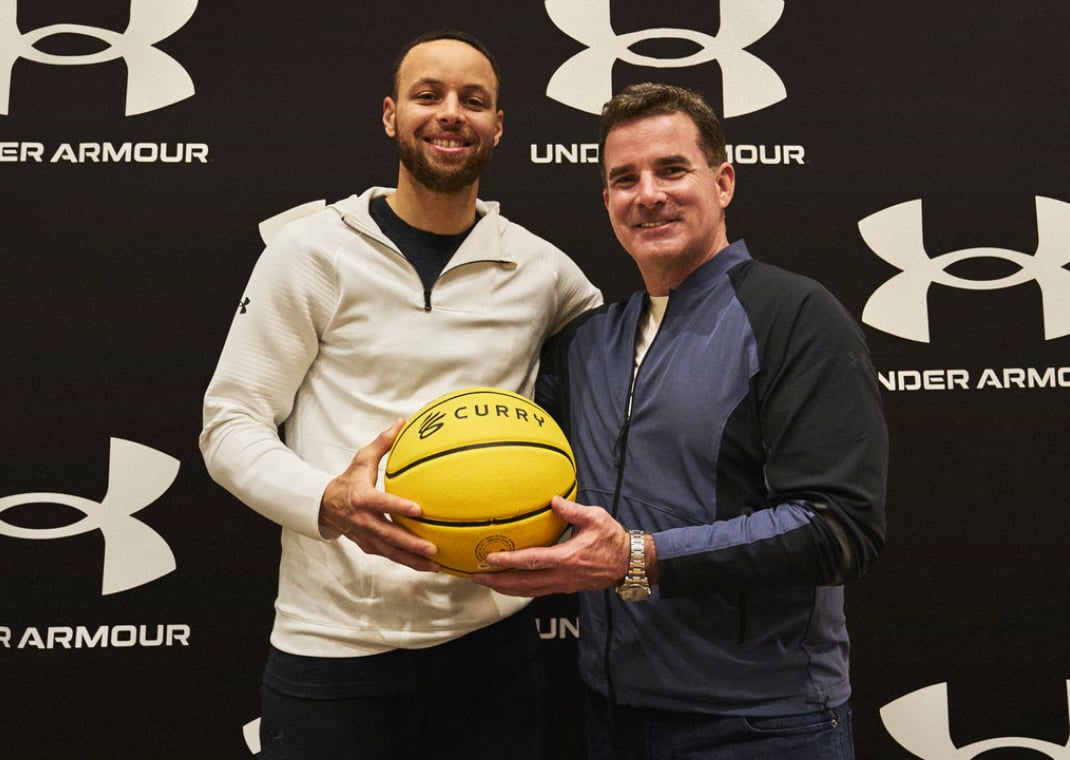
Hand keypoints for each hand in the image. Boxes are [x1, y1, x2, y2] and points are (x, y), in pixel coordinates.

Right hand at [319, 418, 439, 571]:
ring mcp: (366, 537)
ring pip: (391, 552)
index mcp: (362, 498)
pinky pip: (390, 556)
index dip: (399, 506)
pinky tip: (428, 567)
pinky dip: (408, 563)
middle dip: (410, 544)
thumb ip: (383, 442)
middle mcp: (364, 520)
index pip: (382, 503)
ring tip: (436, 565)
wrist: (324, 506)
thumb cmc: (349, 480)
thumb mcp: (362, 459)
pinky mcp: (369, 547)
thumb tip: (402, 422)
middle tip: (433, 548)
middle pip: (389, 535)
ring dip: (413, 560)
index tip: (419, 510)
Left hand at [471, 496, 629, 596]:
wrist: (628, 563)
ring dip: (505, 588)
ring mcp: (562, 585)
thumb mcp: (595, 518)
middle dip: (498, 581)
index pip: (532, 561)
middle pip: (523, 583)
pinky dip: (519, 590)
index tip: (491, 558)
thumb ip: (572, 510)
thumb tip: (553, 500)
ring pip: (528, 591)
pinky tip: (509, 585)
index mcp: (567, 558)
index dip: (510, 560)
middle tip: (476, 576)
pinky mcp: (564, 588)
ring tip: (487, 583)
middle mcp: (562, 575)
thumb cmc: (612, 539)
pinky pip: (537, 592)